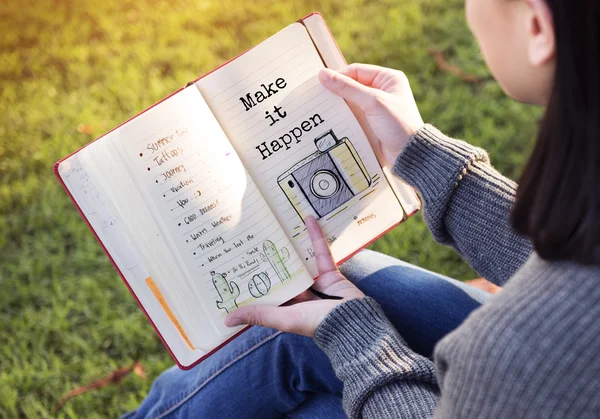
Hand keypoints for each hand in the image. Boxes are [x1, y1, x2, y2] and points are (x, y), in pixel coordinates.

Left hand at [225, 217, 364, 336]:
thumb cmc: (316, 324)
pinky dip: (315, 236)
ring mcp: (315, 282)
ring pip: (300, 260)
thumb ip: (259, 315)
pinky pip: (320, 251)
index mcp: (287, 307)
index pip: (266, 291)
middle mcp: (299, 294)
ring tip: (277, 225)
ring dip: (291, 244)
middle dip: (269, 258)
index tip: (236, 264)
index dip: (252, 280)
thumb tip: (226, 320)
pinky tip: (307, 219)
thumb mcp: (284, 318)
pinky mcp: (330, 272)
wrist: (354, 322)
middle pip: (282, 272)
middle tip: (253, 237)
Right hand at [319, 64, 423, 165]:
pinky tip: (331, 121)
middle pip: (352, 86)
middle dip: (337, 92)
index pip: (357, 71)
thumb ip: (347, 88)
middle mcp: (383, 90)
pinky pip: (353, 116)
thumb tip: (323, 75)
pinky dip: (343, 118)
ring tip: (321, 110)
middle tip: (317, 98)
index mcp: (388, 78)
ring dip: (338, 107)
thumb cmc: (398, 124)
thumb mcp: (373, 102)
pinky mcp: (372, 123)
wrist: (409, 154)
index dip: (339, 76)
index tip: (320, 83)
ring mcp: (377, 108)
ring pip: (351, 102)